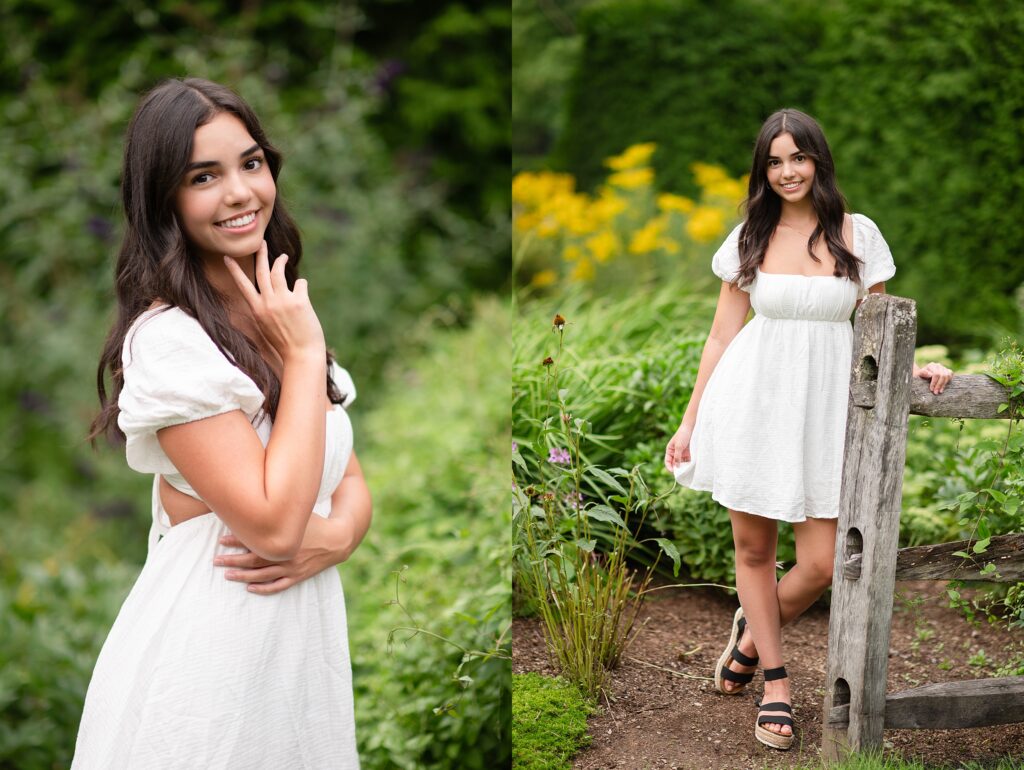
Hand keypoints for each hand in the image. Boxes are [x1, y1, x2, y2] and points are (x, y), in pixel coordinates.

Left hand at [213, 515, 353, 594]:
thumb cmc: (318, 522)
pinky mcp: (298, 576)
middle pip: (254, 562)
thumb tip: (262, 493)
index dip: (236, 541)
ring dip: (243, 576)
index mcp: (285, 539)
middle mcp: (286, 556)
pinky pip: (278, 586)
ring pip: (262, 576)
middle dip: (233, 561)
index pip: (255, 542)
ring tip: (227, 575)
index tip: (220, 540)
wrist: (339, 539)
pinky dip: (263, 589)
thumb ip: (284, 506)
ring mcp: (292, 569)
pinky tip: (250, 588)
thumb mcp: (301, 511)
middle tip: (215, 560)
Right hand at [223, 239, 324, 362]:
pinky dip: (301, 284)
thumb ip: (266, 308)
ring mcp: (283, 301)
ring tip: (283, 257)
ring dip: (281, 261)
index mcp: (256, 310)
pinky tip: (302, 289)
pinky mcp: (300, 302)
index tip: (227, 257)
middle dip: (261, 254)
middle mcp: (267, 303)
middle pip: (261, 272)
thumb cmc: (285, 343)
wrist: (301, 355)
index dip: (235, 270)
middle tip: (261, 242)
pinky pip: (300, 283)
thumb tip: (270, 293)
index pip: (242, 285)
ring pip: (279, 272)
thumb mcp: (267, 325)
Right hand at [664, 424, 692, 472]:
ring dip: (684, 467)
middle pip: (675, 463)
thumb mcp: (679, 446)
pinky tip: (691, 467)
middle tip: (681, 473)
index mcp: (670, 450)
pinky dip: (689, 464)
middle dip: (677, 468)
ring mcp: (682, 453)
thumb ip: (677, 457)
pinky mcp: (689, 453)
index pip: (668, 461)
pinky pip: (688, 461)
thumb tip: (676, 466)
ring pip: (682, 463)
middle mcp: (675, 453)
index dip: (669, 467)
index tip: (673, 472)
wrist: (691, 427)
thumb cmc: (682, 435)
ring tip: (687, 471)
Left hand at [914, 362, 953, 394]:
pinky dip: (947, 382)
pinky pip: (950, 376)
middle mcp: (938, 365)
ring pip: (947, 376)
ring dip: (944, 385)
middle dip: (939, 385)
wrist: (922, 375)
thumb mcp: (918, 374)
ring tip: (939, 391)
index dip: (934, 382)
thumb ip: (922, 373)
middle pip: (942, 375)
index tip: (931, 389)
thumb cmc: (919, 376)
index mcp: (931, 365)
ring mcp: (943, 368)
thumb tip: (930, 374)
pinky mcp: (947, 371)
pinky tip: (943, 387)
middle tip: (936, 392)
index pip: (936, 374)